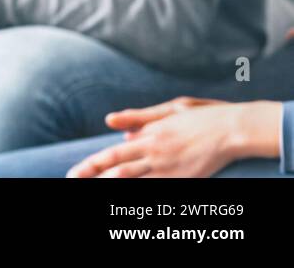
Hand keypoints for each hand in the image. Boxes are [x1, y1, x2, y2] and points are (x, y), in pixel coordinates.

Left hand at [67, 99, 282, 177]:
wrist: (234, 130)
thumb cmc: (202, 116)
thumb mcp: (168, 110)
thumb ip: (138, 118)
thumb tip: (111, 122)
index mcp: (148, 137)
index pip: (111, 155)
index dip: (91, 166)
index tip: (73, 174)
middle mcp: (155, 156)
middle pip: (118, 172)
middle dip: (93, 179)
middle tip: (73, 183)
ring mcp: (170, 171)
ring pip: (135, 183)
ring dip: (112, 187)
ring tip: (94, 191)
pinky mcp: (185, 181)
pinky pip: (158, 190)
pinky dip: (142, 194)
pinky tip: (129, 198)